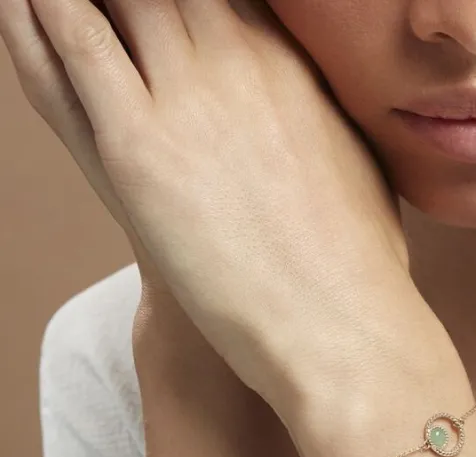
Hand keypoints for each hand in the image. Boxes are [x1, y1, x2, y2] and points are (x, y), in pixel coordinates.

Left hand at [1, 0, 423, 414]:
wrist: (339, 325)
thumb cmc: (359, 265)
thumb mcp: (362, 166)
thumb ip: (328, 116)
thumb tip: (327, 104)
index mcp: (293, 62)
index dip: (190, 1)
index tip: (172, 14)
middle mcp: (237, 59)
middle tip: (120, 16)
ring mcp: (185, 98)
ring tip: (61, 4)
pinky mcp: (136, 146)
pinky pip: (72, 45)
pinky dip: (41, 16)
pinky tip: (27, 6)